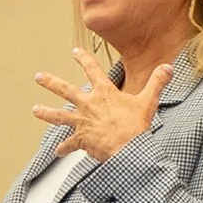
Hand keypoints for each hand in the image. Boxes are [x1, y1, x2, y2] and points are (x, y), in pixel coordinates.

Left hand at [33, 49, 166, 162]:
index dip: (83, 59)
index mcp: (104, 92)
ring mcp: (82, 122)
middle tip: (38, 77)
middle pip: (65, 90)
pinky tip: (57, 152)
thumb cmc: (136, 125)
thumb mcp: (148, 101)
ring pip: (58, 116)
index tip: (74, 51)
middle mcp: (88, 104)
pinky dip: (63, 148)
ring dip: (46, 112)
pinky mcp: (81, 139)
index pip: (92, 70)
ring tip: (35, 110)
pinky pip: (69, 144)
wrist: (128, 148)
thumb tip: (168, 67)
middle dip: (50, 82)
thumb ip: (156, 82)